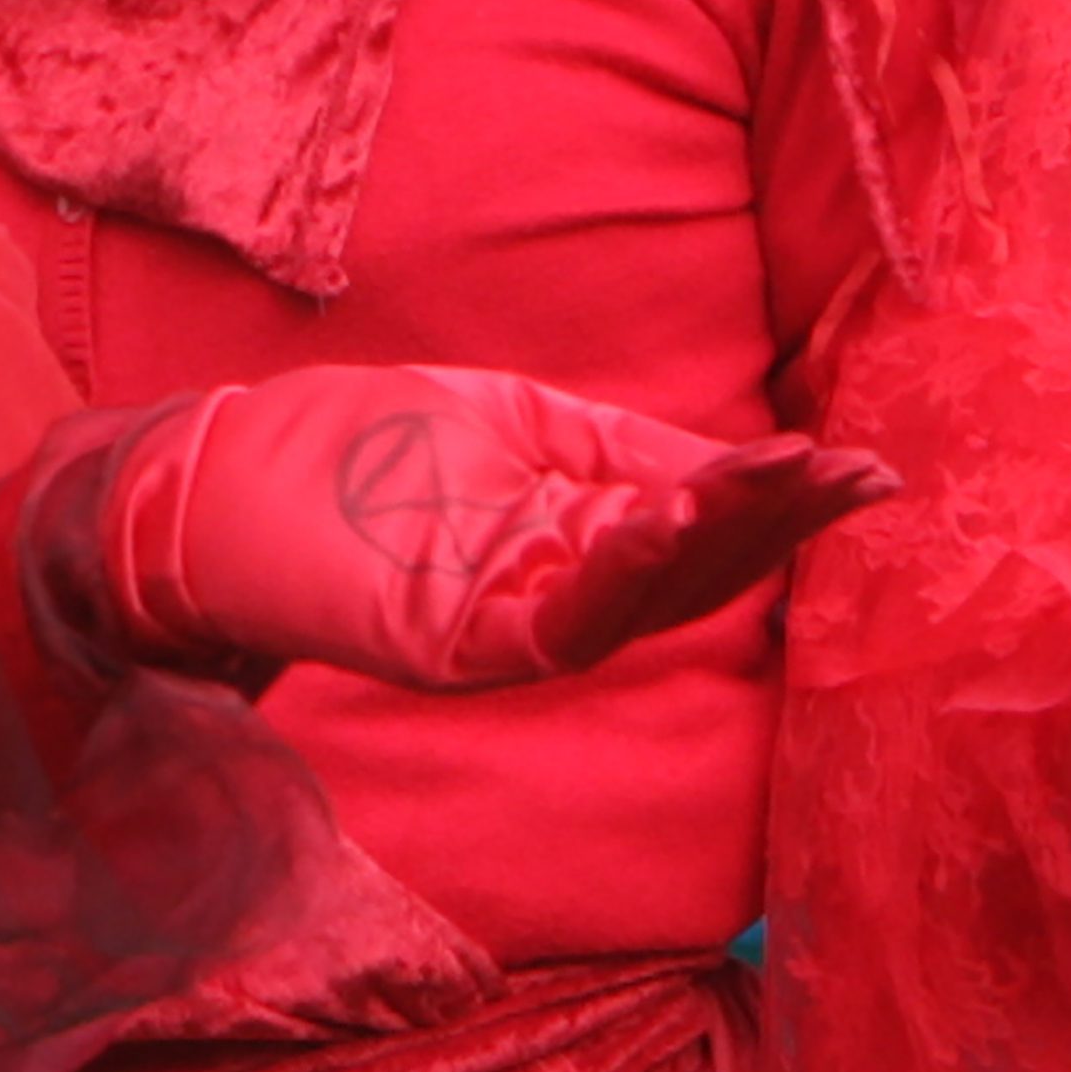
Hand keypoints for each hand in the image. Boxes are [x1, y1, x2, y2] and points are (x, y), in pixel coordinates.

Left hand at [28, 361, 891, 695]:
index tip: (866, 468)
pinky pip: (548, 625)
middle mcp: (544, 606)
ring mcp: (493, 634)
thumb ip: (622, 455)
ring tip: (771, 488)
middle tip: (845, 475)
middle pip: (682, 578)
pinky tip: (665, 518)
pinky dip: (612, 574)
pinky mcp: (438, 644)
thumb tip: (745, 473)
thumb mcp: (514, 427)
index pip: (696, 536)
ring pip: (629, 607)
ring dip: (707, 548)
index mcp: (567, 550)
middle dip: (769, 524)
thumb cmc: (349, 453)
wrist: (205, 480)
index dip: (780, 507)